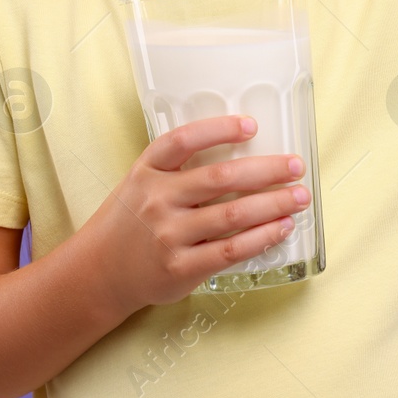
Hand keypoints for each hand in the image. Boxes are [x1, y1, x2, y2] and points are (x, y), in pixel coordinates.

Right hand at [82, 114, 310, 312]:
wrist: (98, 273)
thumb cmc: (129, 223)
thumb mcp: (140, 183)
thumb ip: (176, 170)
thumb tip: (240, 155)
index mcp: (147, 171)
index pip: (183, 140)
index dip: (219, 129)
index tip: (252, 125)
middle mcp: (157, 199)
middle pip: (220, 177)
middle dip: (266, 170)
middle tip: (295, 166)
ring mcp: (169, 235)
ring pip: (232, 214)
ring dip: (273, 203)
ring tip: (299, 197)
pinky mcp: (181, 267)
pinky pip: (231, 249)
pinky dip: (261, 237)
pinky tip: (281, 227)